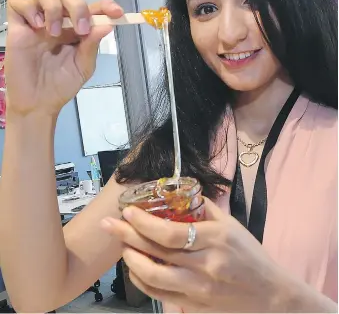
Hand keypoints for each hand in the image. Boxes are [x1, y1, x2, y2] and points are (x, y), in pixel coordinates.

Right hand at [5, 0, 122, 115]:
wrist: (38, 103)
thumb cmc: (62, 86)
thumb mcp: (83, 67)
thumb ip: (92, 46)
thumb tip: (107, 26)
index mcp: (76, 29)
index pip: (91, 8)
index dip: (105, 5)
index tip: (116, 12)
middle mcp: (58, 20)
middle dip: (77, 5)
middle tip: (80, 29)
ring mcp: (37, 22)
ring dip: (53, 7)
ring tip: (53, 32)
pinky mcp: (17, 27)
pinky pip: (17, 2)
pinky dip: (28, 8)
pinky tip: (36, 26)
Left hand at [101, 199, 287, 312]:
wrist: (270, 295)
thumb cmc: (250, 255)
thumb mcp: (232, 225)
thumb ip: (205, 209)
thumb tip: (179, 195)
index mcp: (216, 239)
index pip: (172, 232)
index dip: (145, 223)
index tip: (128, 212)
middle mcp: (206, 265)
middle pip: (157, 252)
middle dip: (127, 236)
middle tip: (109, 225)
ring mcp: (199, 290)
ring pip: (154, 277)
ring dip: (131, 260)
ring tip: (121, 246)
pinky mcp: (195, 307)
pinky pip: (160, 295)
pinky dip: (142, 281)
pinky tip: (135, 268)